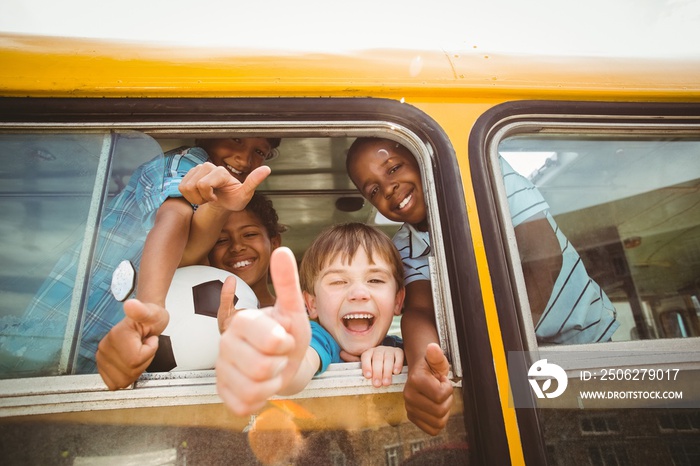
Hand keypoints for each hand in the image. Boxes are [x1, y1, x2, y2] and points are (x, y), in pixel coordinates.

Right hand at [96, 299, 169, 389]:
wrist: (144, 320)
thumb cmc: (150, 318)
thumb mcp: (151, 313)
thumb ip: (141, 311)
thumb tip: (131, 305)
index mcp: (116, 335)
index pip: (136, 360)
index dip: (149, 351)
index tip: (149, 339)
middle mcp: (104, 347)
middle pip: (129, 372)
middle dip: (143, 362)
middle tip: (143, 347)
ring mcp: (101, 358)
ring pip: (123, 380)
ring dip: (135, 370)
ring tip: (137, 354)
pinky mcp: (102, 366)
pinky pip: (113, 383)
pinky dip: (125, 377)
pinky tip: (129, 364)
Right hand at [178, 162, 270, 208]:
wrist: (223, 203)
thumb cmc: (234, 200)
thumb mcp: (245, 194)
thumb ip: (254, 181)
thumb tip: (267, 169)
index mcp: (221, 171)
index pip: (204, 185)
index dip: (208, 196)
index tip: (216, 198)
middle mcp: (208, 166)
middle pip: (193, 186)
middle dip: (201, 198)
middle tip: (211, 199)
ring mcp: (197, 168)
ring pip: (186, 187)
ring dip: (195, 198)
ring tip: (206, 197)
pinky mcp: (189, 173)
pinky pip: (181, 187)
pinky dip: (189, 196)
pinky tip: (200, 195)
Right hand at [216, 247, 309, 415]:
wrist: (284, 362)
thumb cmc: (288, 334)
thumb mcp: (293, 310)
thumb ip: (287, 282)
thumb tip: (282, 250)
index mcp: (241, 320)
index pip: (272, 341)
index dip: (286, 345)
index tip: (284, 339)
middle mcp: (224, 343)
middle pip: (262, 368)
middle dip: (280, 365)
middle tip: (278, 357)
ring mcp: (220, 369)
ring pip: (253, 390)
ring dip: (272, 384)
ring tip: (271, 371)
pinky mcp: (222, 392)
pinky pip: (244, 406)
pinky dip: (260, 401)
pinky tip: (261, 386)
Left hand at [361, 346, 403, 386]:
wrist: (394, 360)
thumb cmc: (380, 367)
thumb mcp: (372, 369)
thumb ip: (370, 374)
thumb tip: (368, 381)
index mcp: (370, 352)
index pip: (366, 357)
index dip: (366, 366)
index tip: (368, 376)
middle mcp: (379, 350)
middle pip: (377, 359)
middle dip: (377, 372)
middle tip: (377, 384)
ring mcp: (389, 350)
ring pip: (388, 359)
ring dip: (387, 372)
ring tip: (386, 382)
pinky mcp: (399, 351)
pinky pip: (399, 357)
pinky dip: (397, 365)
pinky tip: (396, 372)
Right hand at [403, 342, 453, 434]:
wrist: (420, 373)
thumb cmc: (431, 367)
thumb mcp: (437, 360)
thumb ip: (437, 355)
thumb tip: (432, 347)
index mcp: (415, 381)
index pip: (440, 395)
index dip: (447, 388)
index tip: (442, 380)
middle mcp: (409, 396)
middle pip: (440, 411)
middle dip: (447, 400)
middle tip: (442, 390)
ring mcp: (410, 408)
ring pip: (438, 422)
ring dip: (444, 411)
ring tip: (439, 399)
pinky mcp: (413, 417)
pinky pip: (432, 429)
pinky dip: (438, 421)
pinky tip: (436, 408)